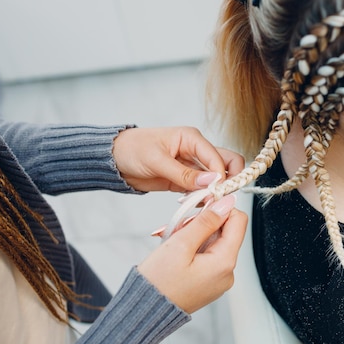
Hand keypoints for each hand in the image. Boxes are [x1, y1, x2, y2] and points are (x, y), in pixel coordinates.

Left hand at [112, 127, 244, 191]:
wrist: (115, 159)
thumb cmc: (132, 149)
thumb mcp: (157, 161)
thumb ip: (184, 173)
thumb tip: (211, 181)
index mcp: (191, 138)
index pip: (217, 157)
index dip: (221, 176)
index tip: (217, 193)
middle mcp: (196, 151)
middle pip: (226, 163)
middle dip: (229, 180)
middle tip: (222, 197)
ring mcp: (192, 166)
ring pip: (216, 178)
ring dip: (215, 191)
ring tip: (208, 204)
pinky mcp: (185, 180)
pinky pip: (202, 189)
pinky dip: (204, 198)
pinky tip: (198, 205)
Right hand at [137, 195, 247, 313]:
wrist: (144, 313)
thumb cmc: (158, 283)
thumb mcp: (180, 244)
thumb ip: (206, 221)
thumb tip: (226, 203)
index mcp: (224, 263)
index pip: (238, 220)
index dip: (220, 208)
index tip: (200, 204)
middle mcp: (227, 273)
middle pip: (224, 231)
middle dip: (200, 223)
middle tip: (176, 226)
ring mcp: (218, 279)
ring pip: (212, 242)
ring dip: (192, 234)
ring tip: (170, 239)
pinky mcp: (209, 282)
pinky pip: (206, 256)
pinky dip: (191, 248)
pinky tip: (173, 251)